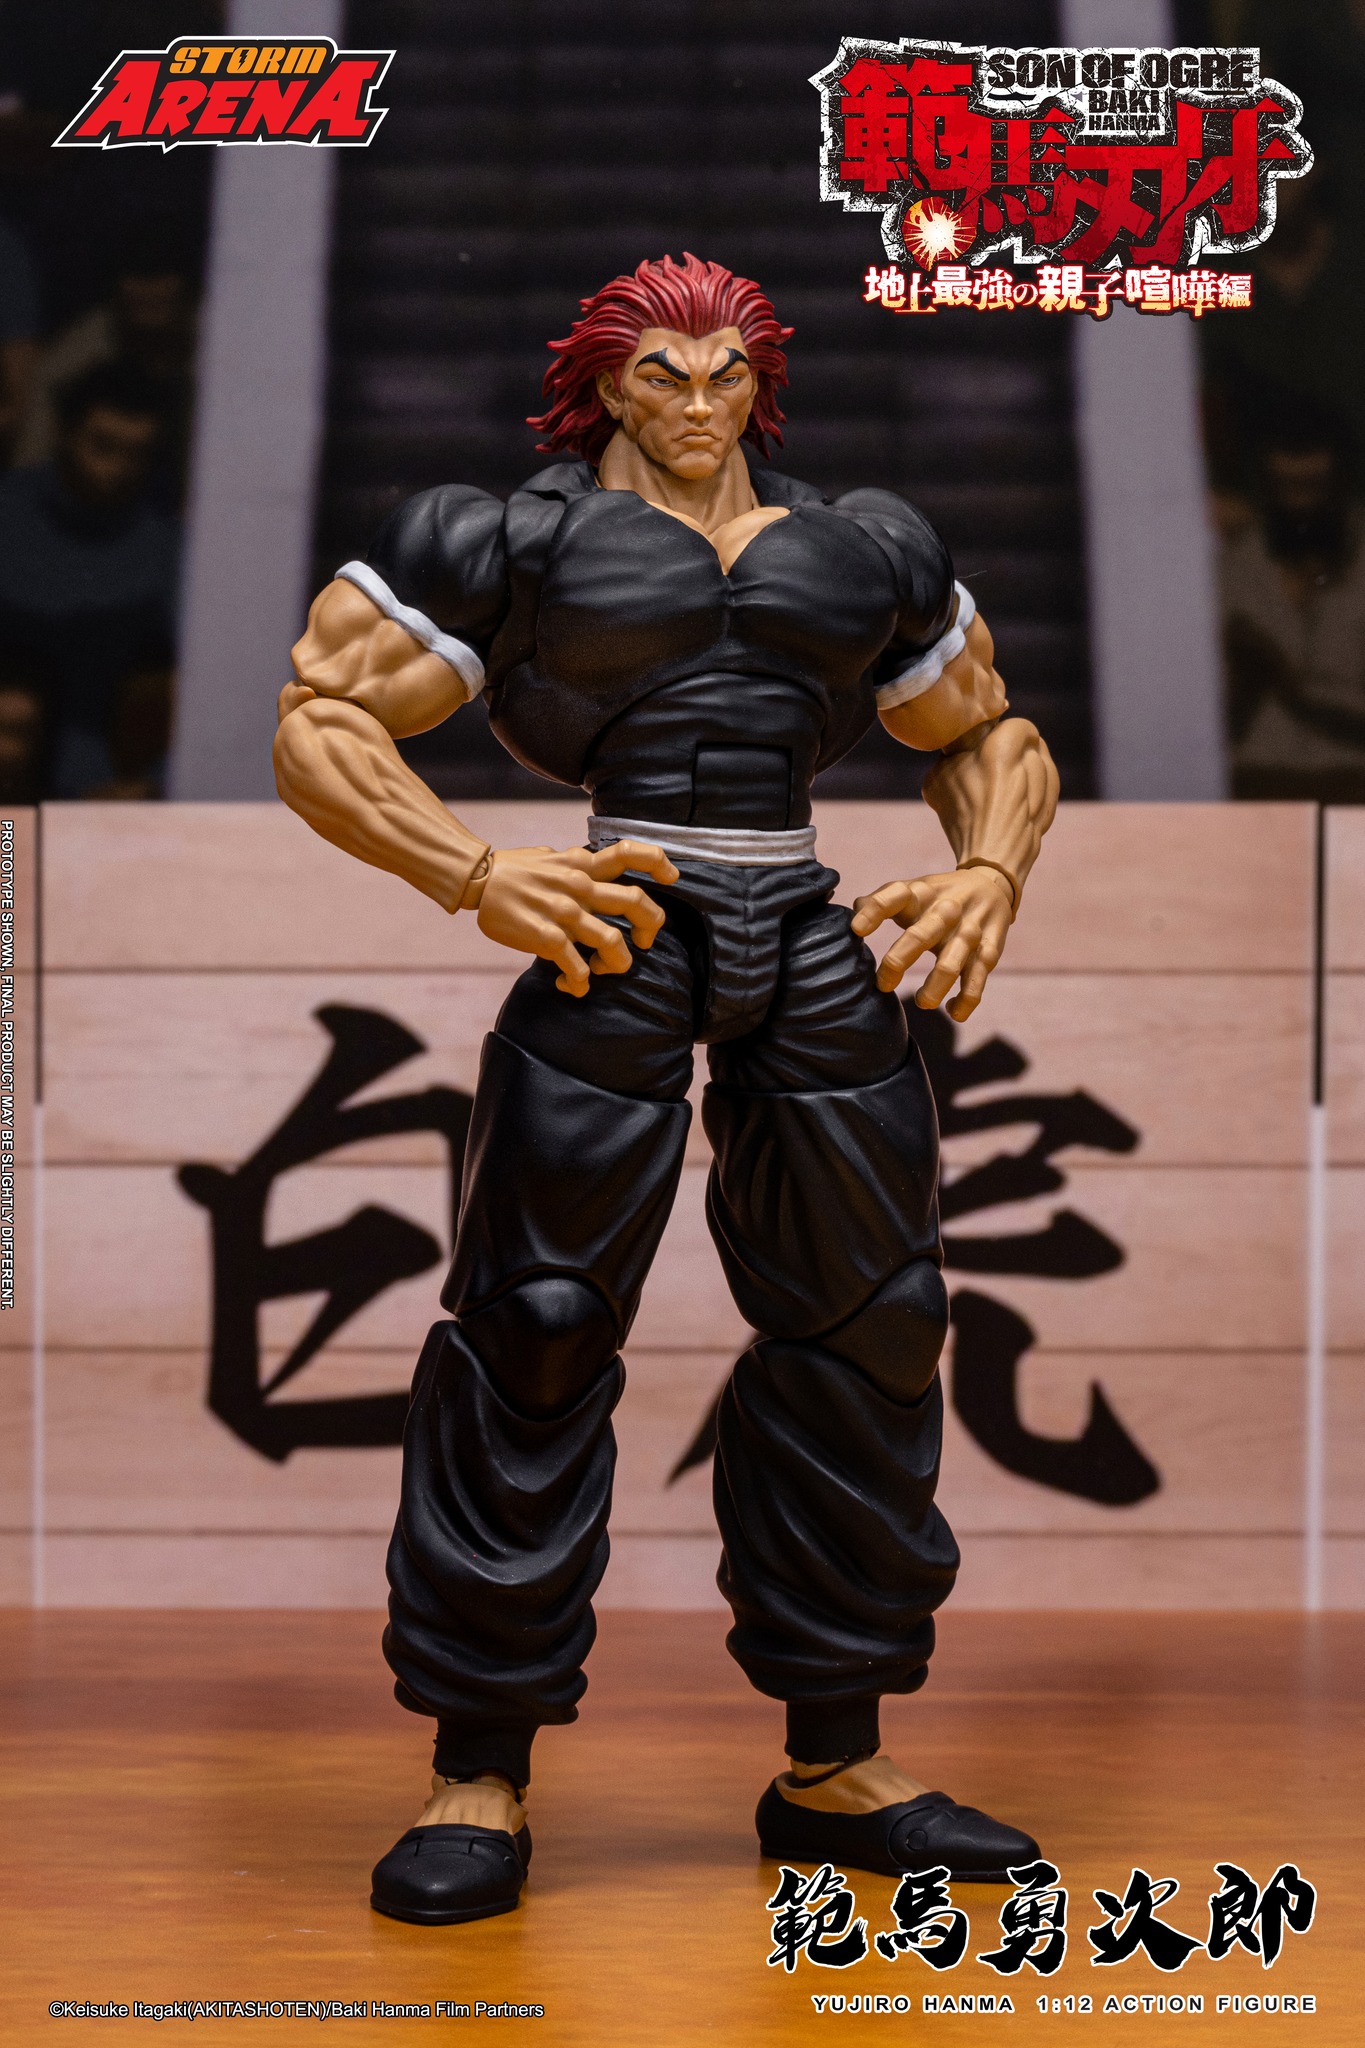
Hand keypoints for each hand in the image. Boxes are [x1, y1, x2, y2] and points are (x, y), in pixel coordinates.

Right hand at [476, 840, 679, 995]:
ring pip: (613, 942)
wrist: (479, 879)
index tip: (672, 878)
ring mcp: (565, 912)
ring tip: (603, 969)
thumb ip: (578, 865)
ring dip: (617, 964)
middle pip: (635, 902)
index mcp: (583, 865)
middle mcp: (580, 886)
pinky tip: (573, 984)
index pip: (627, 854)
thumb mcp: (553, 857)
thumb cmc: (515, 870)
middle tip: (644, 941)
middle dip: (651, 925)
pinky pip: (578, 967)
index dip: (657, 863)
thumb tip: (596, 869)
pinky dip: (581, 982)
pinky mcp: (546, 937)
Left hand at [851, 867, 1013, 1020]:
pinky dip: (966, 1000)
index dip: (874, 910)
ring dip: (934, 988)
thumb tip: (851, 921)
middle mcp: (946, 910)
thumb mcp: (913, 890)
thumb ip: (881, 901)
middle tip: (882, 985)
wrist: (993, 885)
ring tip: (922, 1003)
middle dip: (898, 962)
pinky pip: (977, 979)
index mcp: (922, 893)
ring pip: (952, 963)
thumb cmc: (937, 896)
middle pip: (921, 935)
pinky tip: (952, 1011)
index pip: (895, 895)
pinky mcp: (989, 950)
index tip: (856, 930)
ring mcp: (969, 931)